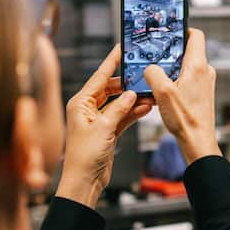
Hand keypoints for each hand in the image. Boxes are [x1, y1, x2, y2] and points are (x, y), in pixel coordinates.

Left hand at [57, 45, 152, 207]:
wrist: (84, 181)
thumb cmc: (84, 157)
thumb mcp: (104, 127)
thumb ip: (119, 108)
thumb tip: (132, 94)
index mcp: (80, 103)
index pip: (99, 77)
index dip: (111, 62)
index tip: (121, 49)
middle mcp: (87, 109)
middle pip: (110, 89)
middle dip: (127, 84)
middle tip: (142, 76)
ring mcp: (97, 120)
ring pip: (118, 103)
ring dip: (133, 100)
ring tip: (149, 94)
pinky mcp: (106, 132)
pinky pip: (122, 117)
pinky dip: (133, 113)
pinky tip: (146, 108)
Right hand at [144, 29, 220, 164]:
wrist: (198, 141)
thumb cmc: (185, 119)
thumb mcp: (162, 92)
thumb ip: (153, 73)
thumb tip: (150, 68)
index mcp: (198, 65)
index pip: (196, 35)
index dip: (183, 30)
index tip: (170, 31)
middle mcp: (205, 71)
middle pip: (188, 50)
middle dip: (172, 52)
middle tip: (156, 56)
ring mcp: (205, 83)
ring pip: (187, 66)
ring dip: (172, 69)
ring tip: (158, 78)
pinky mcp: (202, 93)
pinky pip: (188, 79)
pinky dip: (176, 81)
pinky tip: (165, 92)